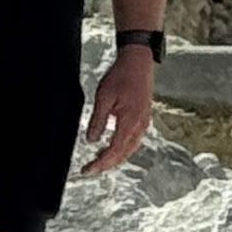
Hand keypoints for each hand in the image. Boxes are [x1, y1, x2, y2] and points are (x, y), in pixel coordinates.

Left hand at [80, 43, 156, 172]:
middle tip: (90, 170)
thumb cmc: (122, 76)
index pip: (114, 150)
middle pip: (124, 154)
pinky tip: (113, 147)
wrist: (139, 61)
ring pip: (130, 149)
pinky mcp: (144, 118)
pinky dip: (123, 148)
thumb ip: (98, 121)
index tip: (87, 169)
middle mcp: (140, 125)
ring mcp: (144, 122)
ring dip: (115, 158)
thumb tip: (91, 140)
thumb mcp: (104, 97)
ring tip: (99, 161)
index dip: (100, 163)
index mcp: (130, 121)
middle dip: (107, 164)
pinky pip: (134, 140)